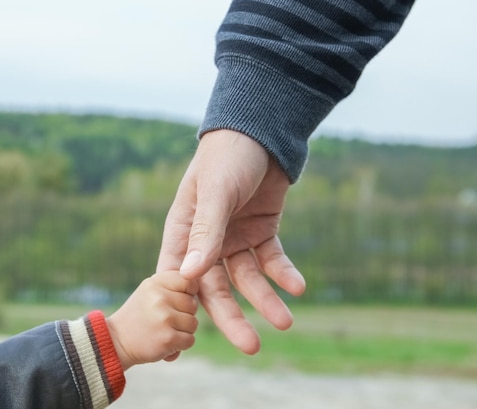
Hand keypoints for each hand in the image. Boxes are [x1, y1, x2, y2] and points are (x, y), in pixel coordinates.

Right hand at [107, 272, 197, 370]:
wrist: (116, 342)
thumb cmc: (138, 316)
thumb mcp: (150, 291)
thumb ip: (172, 286)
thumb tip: (198, 287)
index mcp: (156, 282)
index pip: (189, 281)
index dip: (187, 293)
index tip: (175, 301)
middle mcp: (160, 297)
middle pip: (193, 304)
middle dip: (183, 315)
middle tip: (164, 320)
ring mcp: (164, 317)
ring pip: (193, 323)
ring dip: (182, 331)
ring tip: (163, 331)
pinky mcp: (168, 338)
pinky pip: (190, 340)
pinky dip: (180, 345)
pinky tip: (164, 342)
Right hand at [156, 130, 304, 354]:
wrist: (262, 130)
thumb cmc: (227, 156)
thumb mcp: (216, 192)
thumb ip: (205, 233)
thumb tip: (186, 278)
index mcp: (184, 231)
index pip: (178, 278)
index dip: (181, 310)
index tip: (184, 345)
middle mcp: (207, 240)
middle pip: (216, 287)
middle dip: (232, 316)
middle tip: (251, 346)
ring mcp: (236, 237)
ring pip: (248, 278)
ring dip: (265, 299)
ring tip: (286, 321)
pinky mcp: (262, 232)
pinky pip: (272, 259)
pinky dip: (284, 273)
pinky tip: (298, 286)